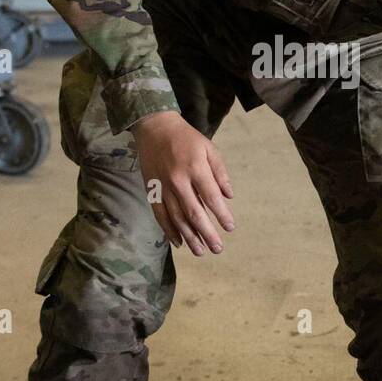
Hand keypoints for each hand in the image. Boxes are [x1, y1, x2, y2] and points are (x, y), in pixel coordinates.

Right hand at [132, 111, 233, 256]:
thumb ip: (220, 172)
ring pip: (177, 218)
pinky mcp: (151, 191)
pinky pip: (160, 215)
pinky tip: (178, 242)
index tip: (230, 228)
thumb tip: (229, 196)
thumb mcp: (209, 148)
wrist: (154, 128)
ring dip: (189, 237)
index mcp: (195, 168)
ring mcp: (163, 188)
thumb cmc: (186, 138)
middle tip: (217, 249)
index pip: (211, 197)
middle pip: (194, 213)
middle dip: (206, 233)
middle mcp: (178, 181)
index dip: (221, 214)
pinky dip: (168, 230)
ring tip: (200, 251)